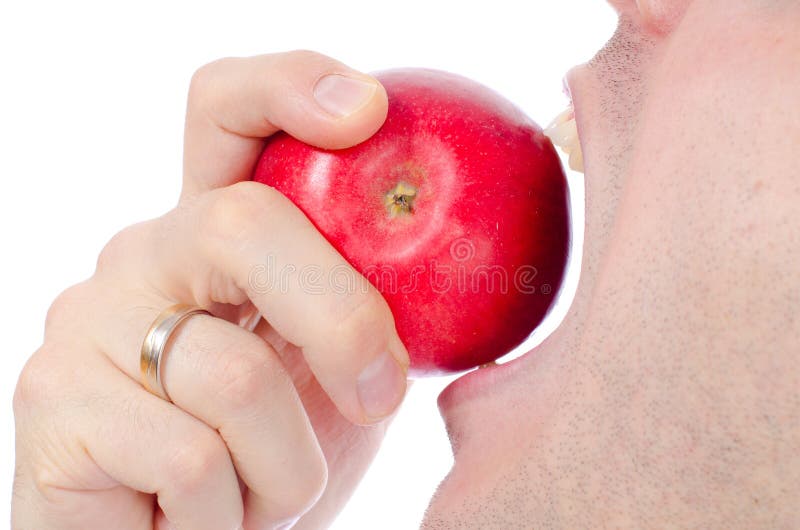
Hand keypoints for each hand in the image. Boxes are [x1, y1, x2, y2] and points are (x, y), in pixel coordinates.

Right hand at [12, 51, 408, 529]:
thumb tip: (463, 264)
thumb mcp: (339, 369)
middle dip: (339, 317)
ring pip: (237, 376)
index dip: (290, 85)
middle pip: (243, 223)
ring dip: (288, 464)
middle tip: (380, 393)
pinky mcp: (48, 405)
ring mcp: (85, 324)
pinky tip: (206, 516)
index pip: (226, 111)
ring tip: (263, 489)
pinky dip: (234, 509)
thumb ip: (369, 305)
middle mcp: (142, 257)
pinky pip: (190, 456)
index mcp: (215, 237)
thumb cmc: (278, 454)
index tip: (368, 110)